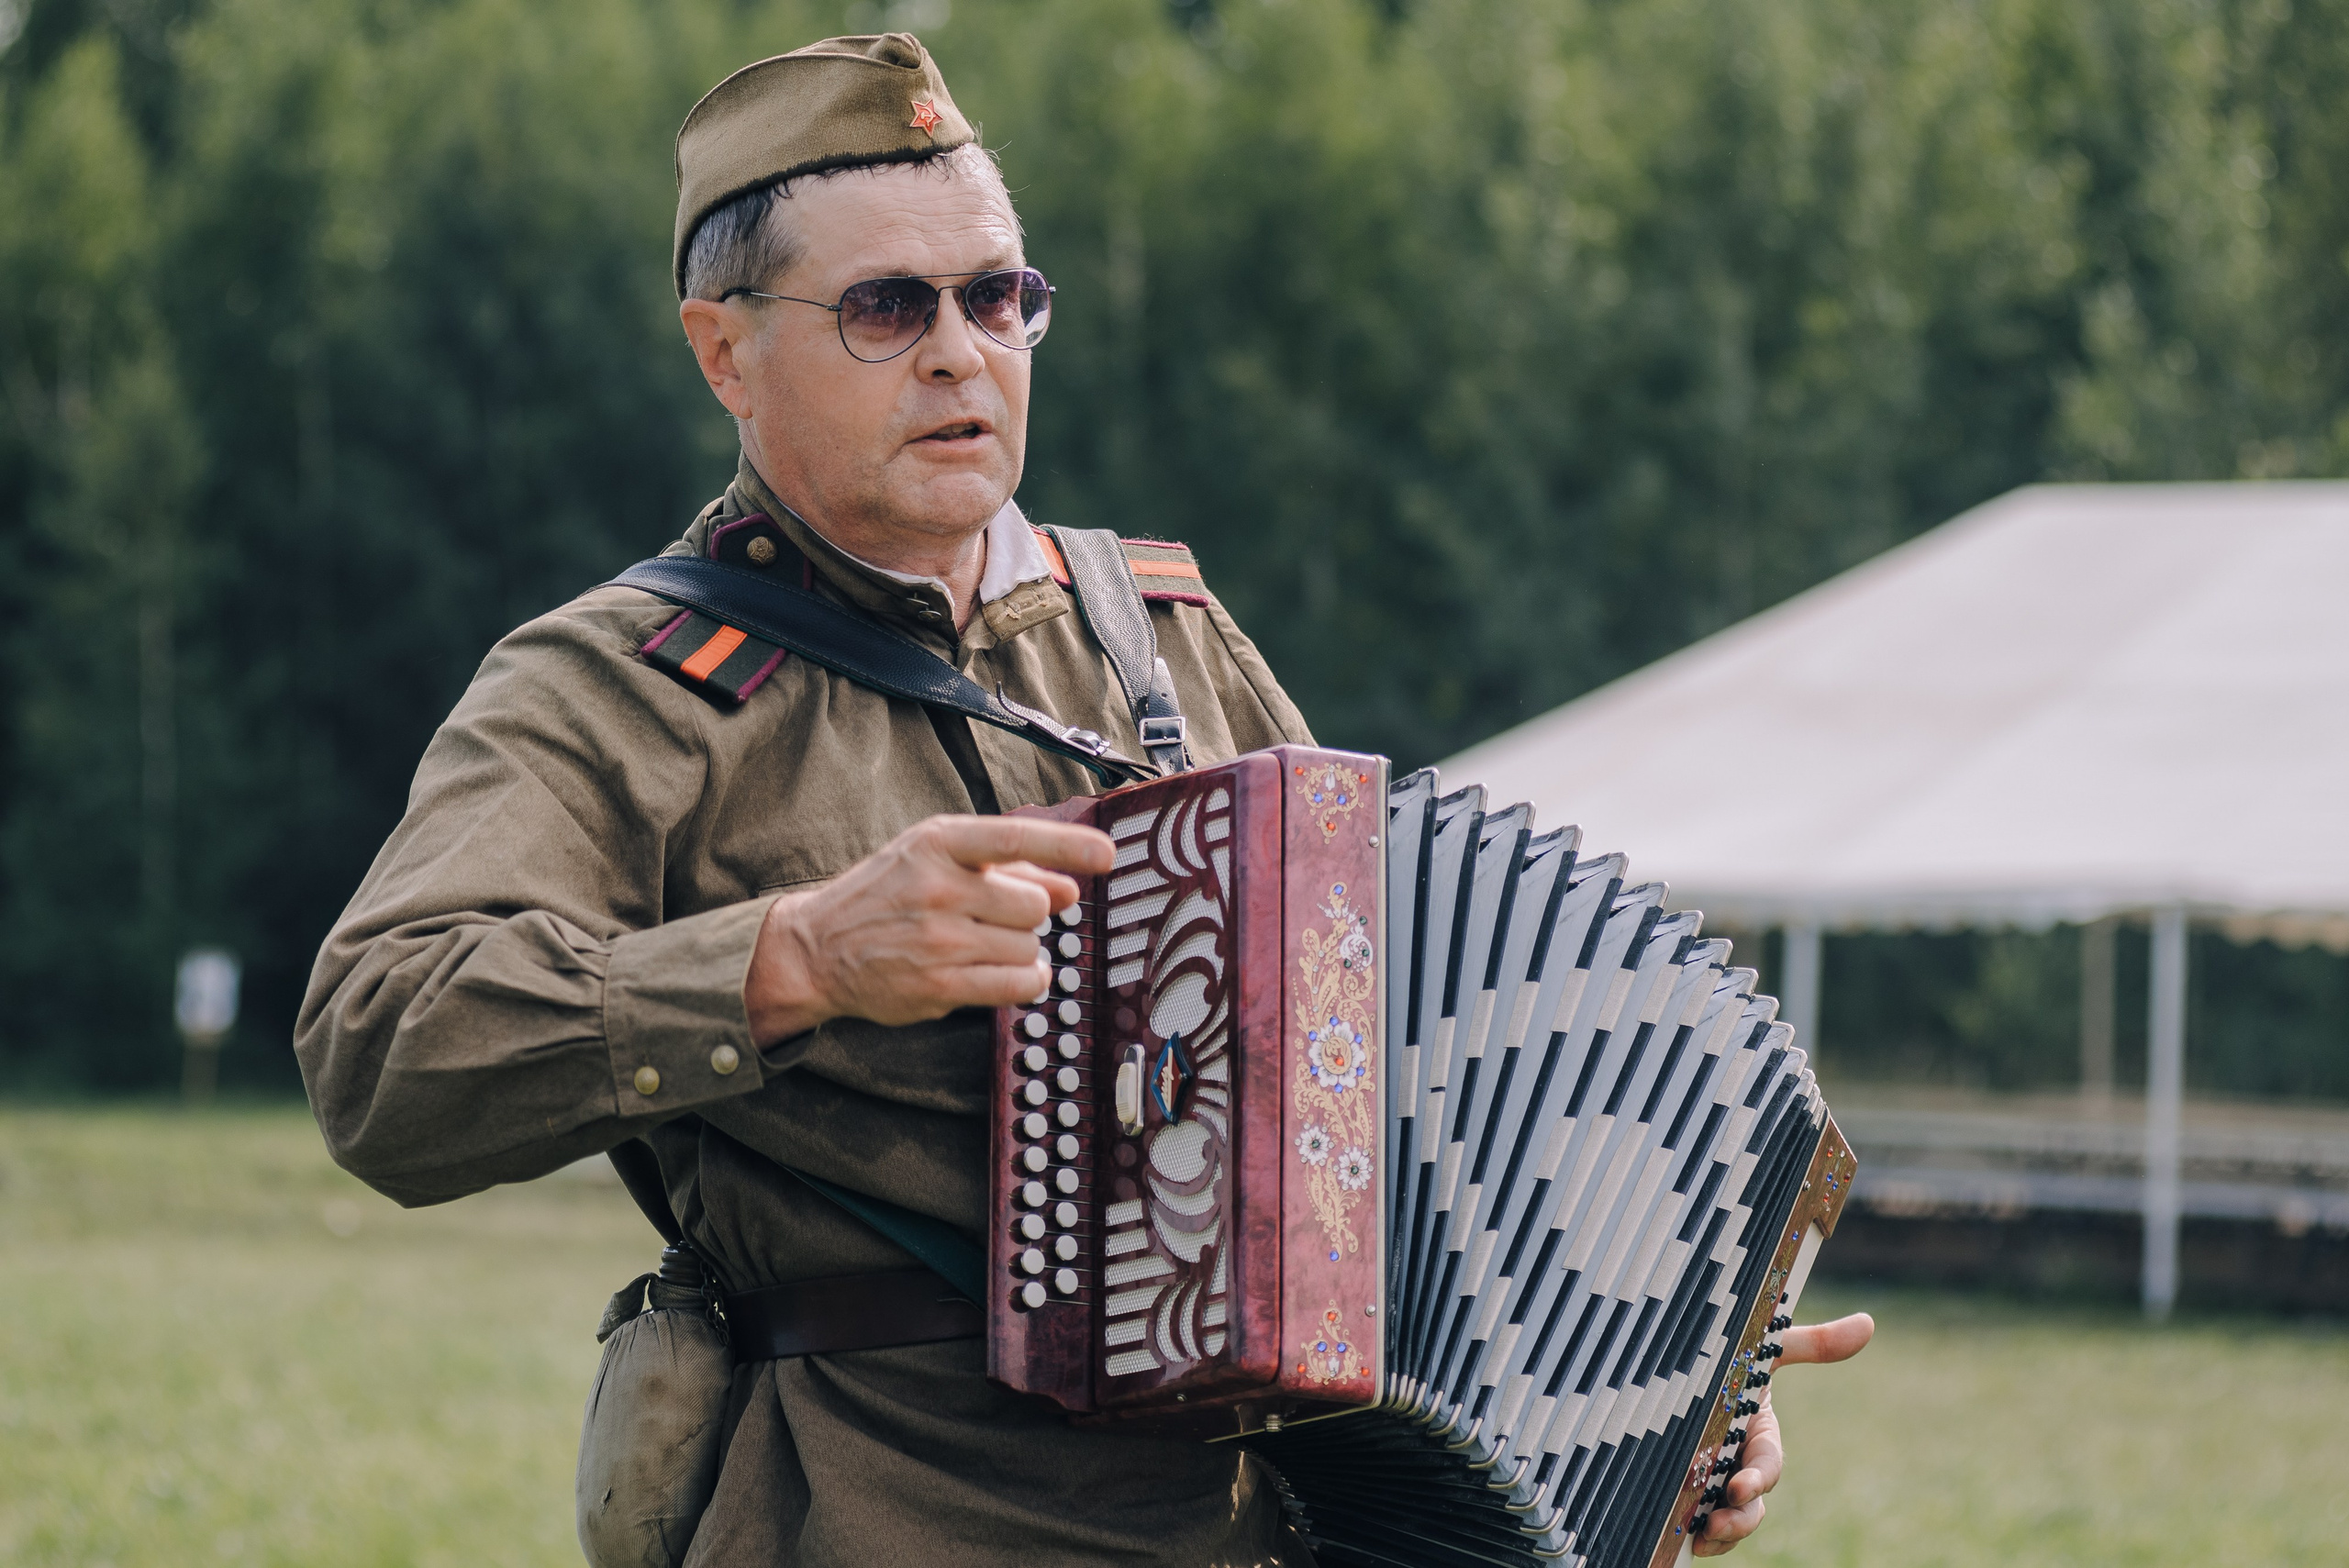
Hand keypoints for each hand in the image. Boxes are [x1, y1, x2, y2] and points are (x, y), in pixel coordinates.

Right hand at [744, 815, 1114, 1043]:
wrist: (817, 948)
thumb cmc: (886, 895)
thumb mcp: (936, 859)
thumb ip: (1008, 868)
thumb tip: (1072, 886)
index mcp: (938, 843)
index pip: (1015, 837)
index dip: (1068, 845)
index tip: (1108, 854)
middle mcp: (938, 886)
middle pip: (1035, 904)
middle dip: (1027, 913)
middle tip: (993, 916)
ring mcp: (938, 939)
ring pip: (1029, 947)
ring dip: (1021, 950)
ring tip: (982, 945)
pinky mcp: (939, 984)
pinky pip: (1017, 985)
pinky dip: (1023, 982)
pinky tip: (1002, 974)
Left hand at [1694, 1311, 1873, 1555]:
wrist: (1677, 1364)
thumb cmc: (1728, 1356)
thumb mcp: (1764, 1348)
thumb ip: (1811, 1343)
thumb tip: (1869, 1322)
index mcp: (1758, 1435)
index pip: (1765, 1464)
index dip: (1756, 1477)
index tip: (1739, 1487)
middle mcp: (1738, 1463)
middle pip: (1749, 1505)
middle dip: (1738, 1519)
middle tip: (1715, 1525)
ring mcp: (1713, 1480)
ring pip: (1726, 1520)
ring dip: (1719, 1534)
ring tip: (1699, 1539)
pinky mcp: (1684, 1489)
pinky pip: (1695, 1523)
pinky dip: (1689, 1536)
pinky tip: (1679, 1543)